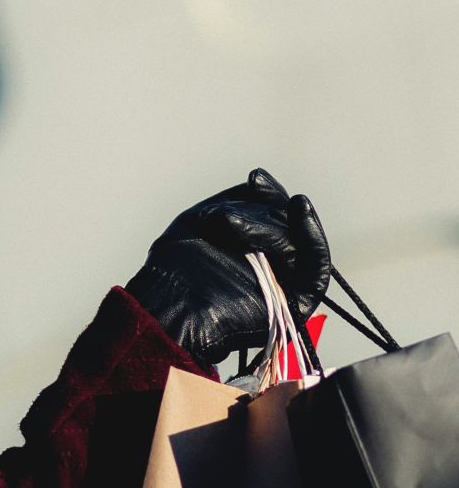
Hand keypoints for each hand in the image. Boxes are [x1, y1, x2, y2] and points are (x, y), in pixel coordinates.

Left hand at [124, 168, 329, 365]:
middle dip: (263, 213)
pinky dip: (313, 239)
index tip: (256, 178)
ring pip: (299, 243)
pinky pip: (317, 270)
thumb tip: (260, 181)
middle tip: (227, 218)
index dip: (269, 195)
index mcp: (252, 248)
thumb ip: (235, 201)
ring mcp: (287, 284)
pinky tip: (300, 212)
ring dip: (273, 226)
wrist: (169, 309)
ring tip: (233, 226)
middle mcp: (272, 265)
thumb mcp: (201, 221)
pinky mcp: (298, 304)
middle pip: (288, 226)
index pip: (274, 216)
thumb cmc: (177, 268)